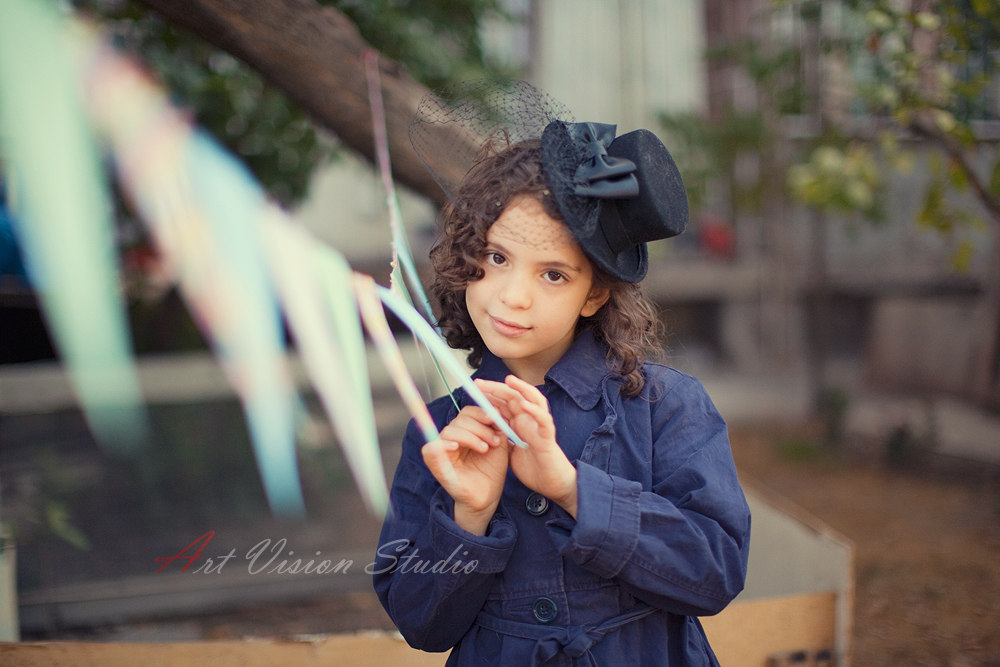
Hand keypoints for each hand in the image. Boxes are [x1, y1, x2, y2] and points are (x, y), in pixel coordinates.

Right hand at [422, 405, 509, 534]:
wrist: (488, 496)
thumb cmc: (491, 470)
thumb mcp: (498, 444)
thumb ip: (496, 426)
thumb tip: (497, 407)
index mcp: (466, 431)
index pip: (468, 412)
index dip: (481, 412)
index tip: (496, 418)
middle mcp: (452, 437)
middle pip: (460, 419)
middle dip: (480, 428)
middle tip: (494, 441)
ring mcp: (443, 450)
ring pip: (450, 431)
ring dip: (470, 437)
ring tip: (484, 449)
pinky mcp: (435, 463)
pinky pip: (431, 449)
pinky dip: (443, 445)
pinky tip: (455, 447)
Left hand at [474, 376, 577, 517]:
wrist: (552, 485)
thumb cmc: (534, 468)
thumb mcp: (510, 451)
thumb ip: (502, 439)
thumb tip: (486, 431)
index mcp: (519, 423)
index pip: (504, 402)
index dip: (490, 394)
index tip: (474, 388)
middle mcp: (529, 421)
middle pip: (515, 396)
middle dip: (497, 388)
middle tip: (479, 383)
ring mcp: (540, 427)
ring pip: (534, 400)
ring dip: (522, 389)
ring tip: (509, 381)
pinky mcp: (548, 437)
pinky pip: (544, 421)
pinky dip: (535, 411)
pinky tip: (524, 404)